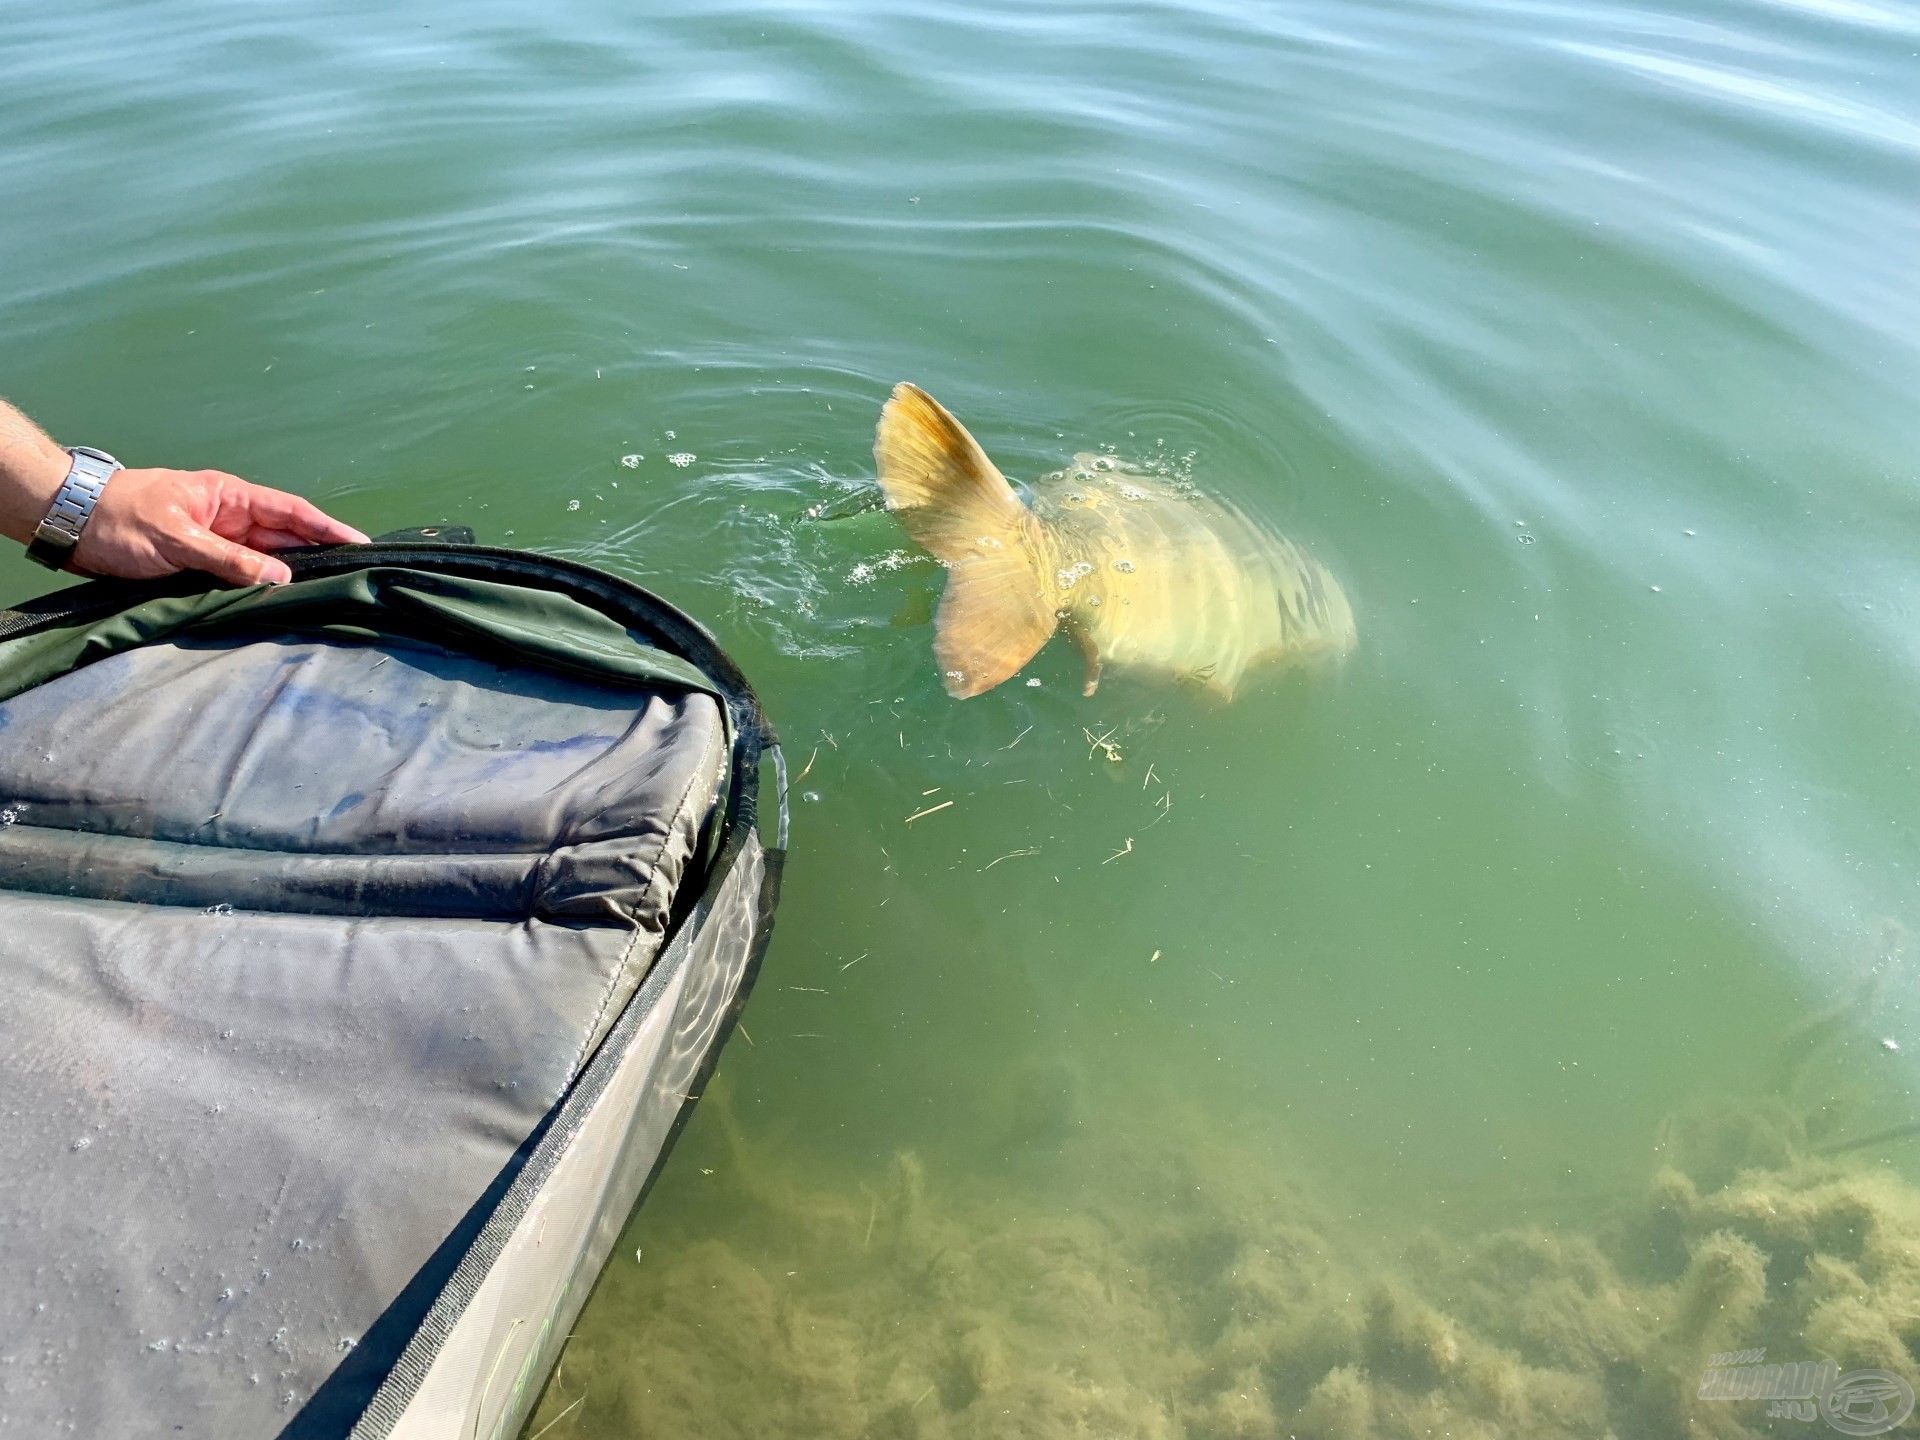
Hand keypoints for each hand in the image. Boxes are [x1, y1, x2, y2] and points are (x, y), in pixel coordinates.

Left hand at [73, 467, 368, 585]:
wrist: (68, 524)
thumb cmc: (119, 519)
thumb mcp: (176, 538)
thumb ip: (230, 559)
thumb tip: (282, 576)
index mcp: (228, 496)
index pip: (291, 511)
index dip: (328, 527)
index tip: (362, 544)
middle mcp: (228, 518)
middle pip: (286, 536)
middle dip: (320, 553)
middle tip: (357, 576)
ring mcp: (216, 542)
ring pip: (266, 558)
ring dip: (293, 574)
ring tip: (330, 592)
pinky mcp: (201, 564)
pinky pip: (242, 575)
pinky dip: (263, 586)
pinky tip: (282, 601)